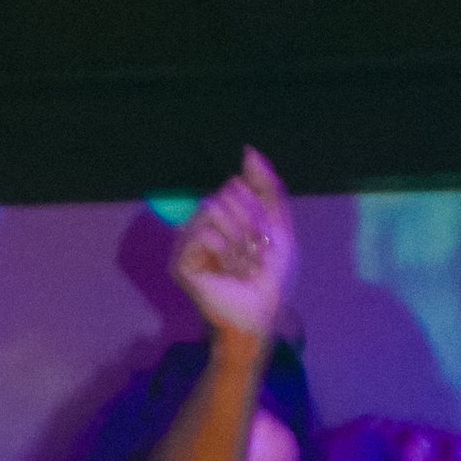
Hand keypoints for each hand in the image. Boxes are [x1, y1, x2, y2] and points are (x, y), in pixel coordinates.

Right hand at [171, 147, 298, 344]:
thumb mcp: (278, 223)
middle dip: (248, 224)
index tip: (264, 239)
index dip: (256, 210)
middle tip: (252, 254)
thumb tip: (249, 151)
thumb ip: (267, 185)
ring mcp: (190, 242)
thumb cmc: (270, 272)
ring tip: (239, 264)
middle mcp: (204, 223)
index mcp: (226, 214)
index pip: (237, 186)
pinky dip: (221, 249)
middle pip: (226, 194)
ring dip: (237, 238)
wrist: (260, 309)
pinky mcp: (182, 261)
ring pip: (213, 209)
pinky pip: (203, 232)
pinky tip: (225, 268)